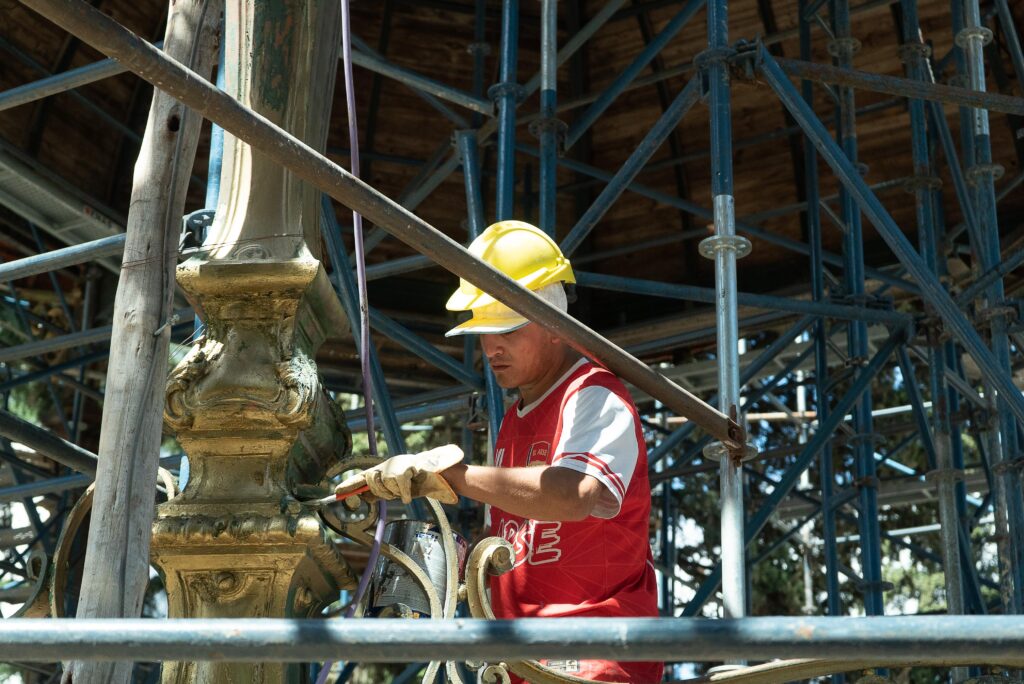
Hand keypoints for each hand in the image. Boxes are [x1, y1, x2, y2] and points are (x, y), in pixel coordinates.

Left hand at [334, 444, 463, 503]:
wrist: (440, 474)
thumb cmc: (417, 482)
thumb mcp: (395, 489)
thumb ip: (379, 492)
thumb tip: (362, 497)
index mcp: (383, 469)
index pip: (361, 477)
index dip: (349, 484)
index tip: (336, 492)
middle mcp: (387, 464)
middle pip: (372, 481)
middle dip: (381, 492)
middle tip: (396, 492)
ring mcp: (397, 464)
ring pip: (385, 484)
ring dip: (395, 492)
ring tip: (407, 488)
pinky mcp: (408, 467)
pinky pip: (399, 485)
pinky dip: (403, 493)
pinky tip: (409, 495)